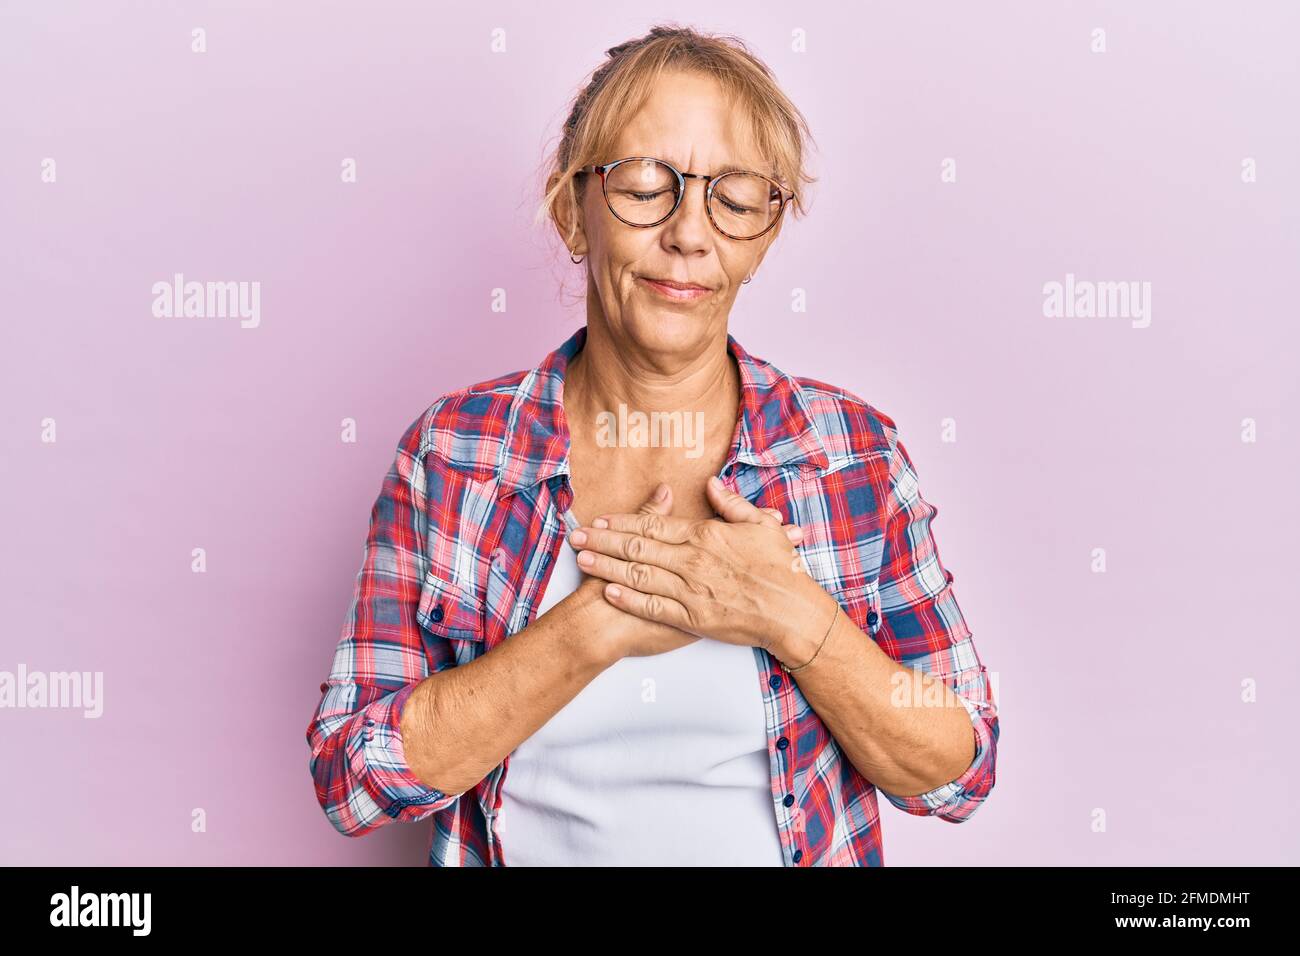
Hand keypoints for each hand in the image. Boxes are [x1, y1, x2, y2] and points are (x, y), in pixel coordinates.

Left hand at [567, 476, 836, 665]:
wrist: (791, 611)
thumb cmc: (780, 568)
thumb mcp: (760, 525)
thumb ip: (731, 503)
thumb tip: (711, 483)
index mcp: (704, 536)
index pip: (654, 524)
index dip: (623, 520)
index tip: (601, 518)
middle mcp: (691, 561)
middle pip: (637, 546)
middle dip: (603, 539)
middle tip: (576, 535)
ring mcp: (690, 590)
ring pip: (638, 574)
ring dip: (607, 565)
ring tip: (582, 558)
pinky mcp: (692, 618)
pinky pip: (653, 606)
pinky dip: (629, 598)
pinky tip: (608, 590)